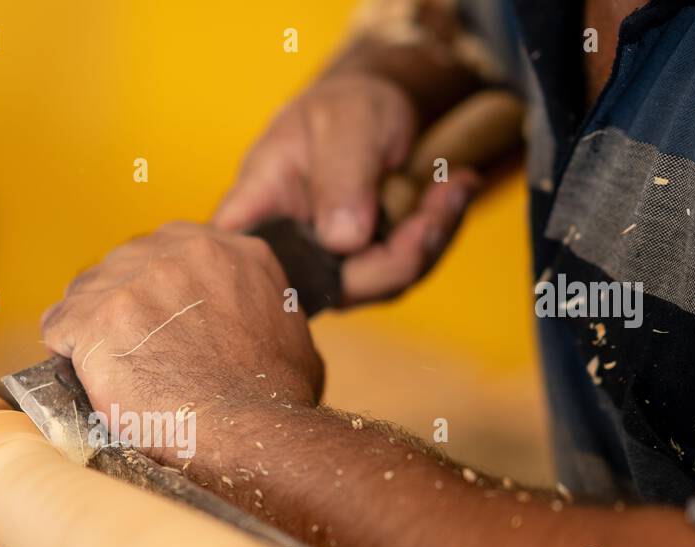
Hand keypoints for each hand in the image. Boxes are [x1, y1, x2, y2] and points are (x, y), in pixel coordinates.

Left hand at [40, 222, 323, 464]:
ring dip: (90, 327)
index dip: (159, 290)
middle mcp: (180, 250)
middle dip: (122, 304)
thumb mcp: (289, 333)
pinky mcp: (97, 315)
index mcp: (230, 250)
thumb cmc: (273, 398)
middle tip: (129, 348)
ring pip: (87, 291)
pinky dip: (64, 350)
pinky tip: (81, 373)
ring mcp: (134, 278)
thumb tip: (248, 325)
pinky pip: (59, 324)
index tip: (157, 320)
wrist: (247, 430)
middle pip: (125, 264)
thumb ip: (258, 309)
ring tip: (103, 367)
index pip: (171, 252)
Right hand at [213, 70, 476, 302]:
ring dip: (427, 240)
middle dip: (393, 258)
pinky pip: (404, 271)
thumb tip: (342, 240)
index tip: (336, 255)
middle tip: (438, 206)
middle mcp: (285, 250)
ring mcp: (325, 266)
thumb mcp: (345, 121)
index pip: (240, 263)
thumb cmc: (344, 108)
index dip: (269, 284)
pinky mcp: (364, 270)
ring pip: (376, 285)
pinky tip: (455, 189)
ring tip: (453, 185)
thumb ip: (341, 175)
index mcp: (255, 209)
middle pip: (326, 289)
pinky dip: (436, 234)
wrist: (373, 111)